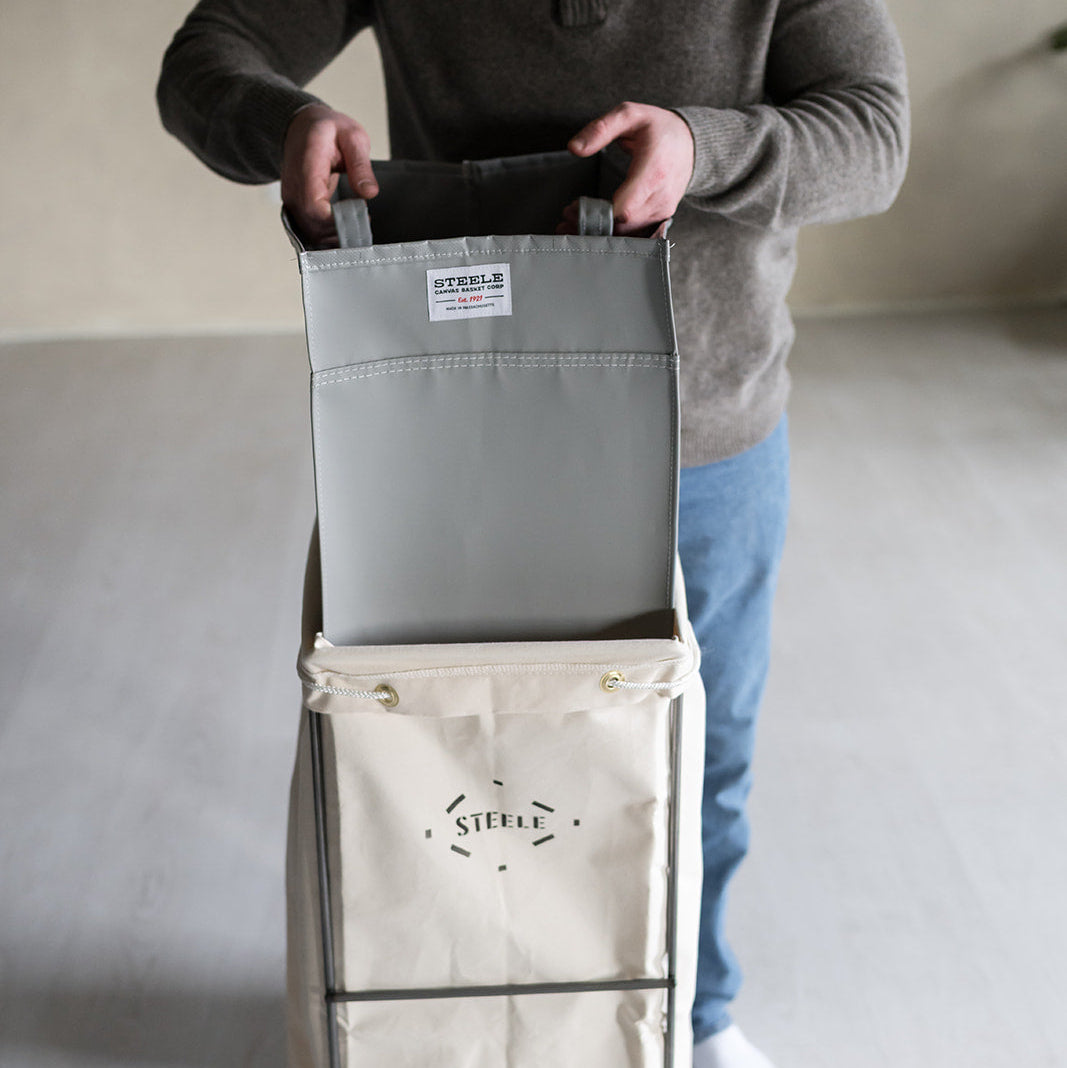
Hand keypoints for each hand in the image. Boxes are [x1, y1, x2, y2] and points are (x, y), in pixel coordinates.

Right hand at [281, 104, 378, 247]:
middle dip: (340, 231)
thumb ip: (361, 164)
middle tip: (364, 223)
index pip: (314, 206)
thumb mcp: (352, 136)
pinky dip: (327, 233)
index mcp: (308, 165)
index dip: (336, 220)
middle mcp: (293, 185)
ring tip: (357, 224)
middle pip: (312, 224)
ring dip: (334, 235)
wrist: (301, 125)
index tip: (360, 217)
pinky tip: (344, 225)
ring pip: (309, 231)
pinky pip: (308, 227)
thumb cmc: (326, 129)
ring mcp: (291, 197)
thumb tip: (369, 192)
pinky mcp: (295, 204)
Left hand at [564, 101, 693, 235]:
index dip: (597, 213)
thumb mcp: (629, 114)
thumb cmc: (657, 127)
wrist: (690, 143)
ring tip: (575, 220)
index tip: (574, 207)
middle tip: (566, 217)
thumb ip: (600, 129)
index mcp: (654, 171)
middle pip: (623, 225)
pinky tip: (597, 223)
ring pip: (628, 233)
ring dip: (600, 230)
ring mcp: (663, 210)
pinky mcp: (661, 217)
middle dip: (592, 224)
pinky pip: (635, 232)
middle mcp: (662, 196)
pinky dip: (614, 232)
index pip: (625, 209)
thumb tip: (574, 148)